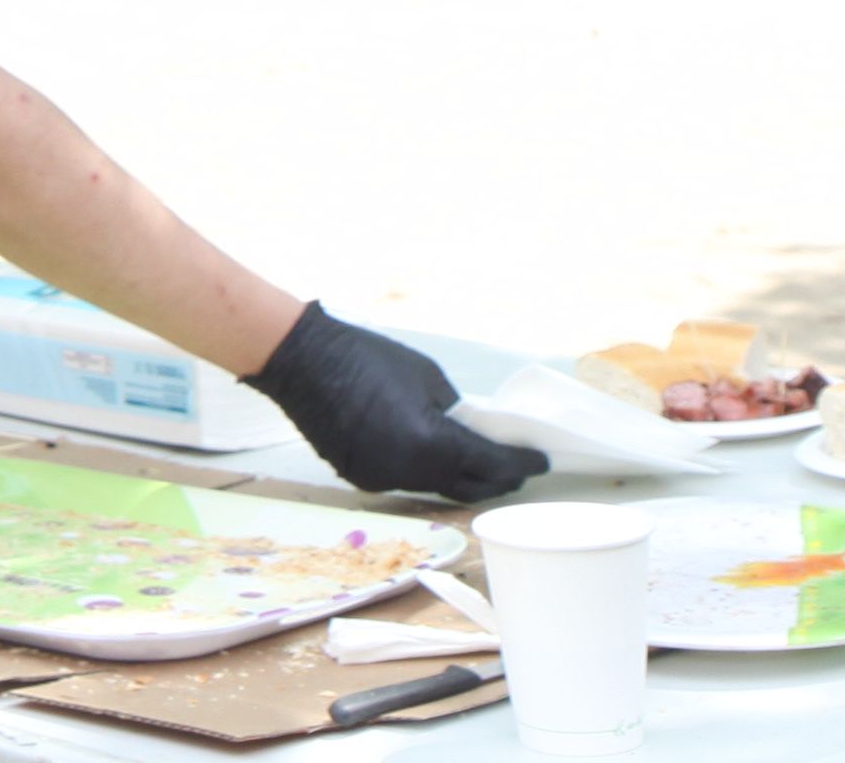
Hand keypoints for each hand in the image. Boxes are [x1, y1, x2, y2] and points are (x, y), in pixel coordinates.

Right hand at [246, 303, 535, 503]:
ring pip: (437, 487)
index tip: (542, 461)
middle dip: (498, 478)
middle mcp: (410, 472)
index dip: (523, 463)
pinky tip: (429, 454)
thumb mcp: (427, 377)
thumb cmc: (367, 356)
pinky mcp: (363, 481)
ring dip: (462, 476)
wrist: (302, 361)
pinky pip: (407, 481)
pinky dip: (425, 471)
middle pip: (469, 487)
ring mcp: (384, 481)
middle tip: (517, 466)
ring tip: (477, 459)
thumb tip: (471, 432)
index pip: (492, 463)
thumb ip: (456, 412)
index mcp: (431, 443)